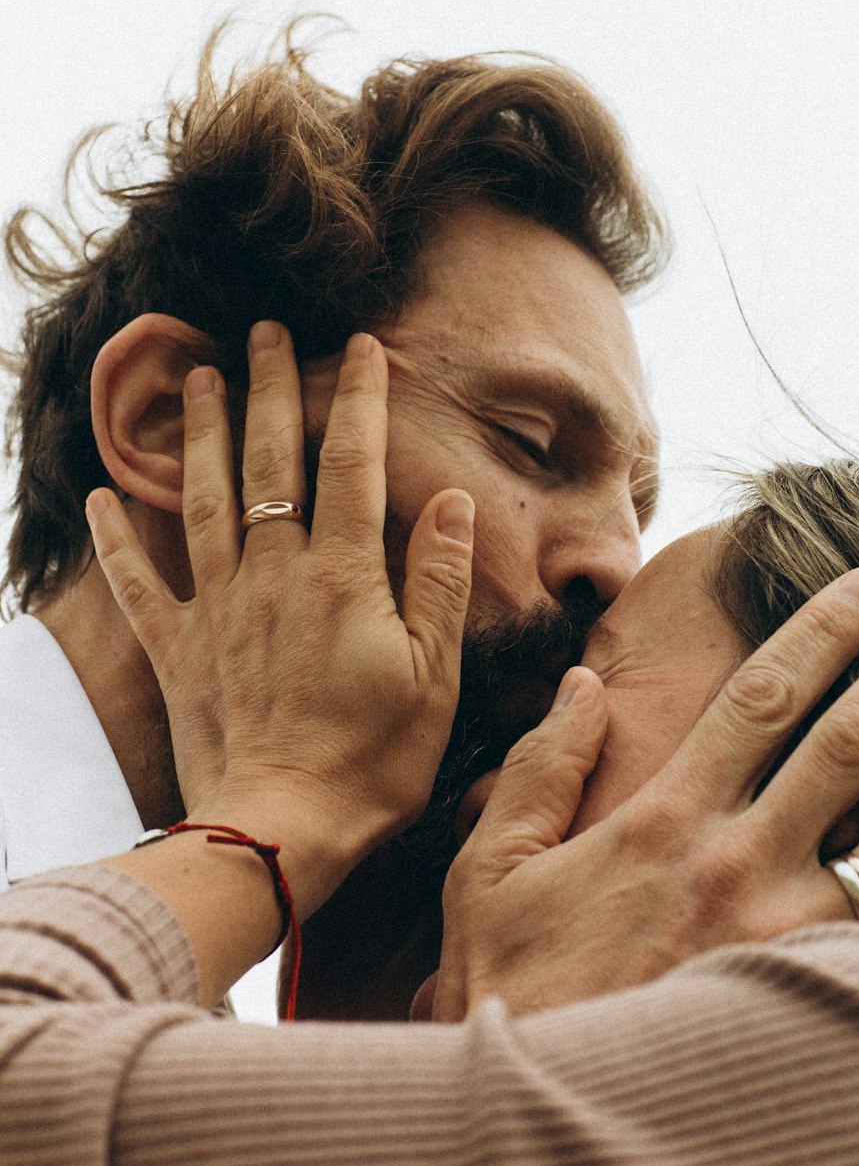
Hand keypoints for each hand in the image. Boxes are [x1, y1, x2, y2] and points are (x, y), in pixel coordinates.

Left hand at [87, 322, 474, 917]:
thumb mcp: (433, 677)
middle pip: (269, 463)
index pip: (352, 464)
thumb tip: (452, 502)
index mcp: (342, 578)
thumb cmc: (371, 763)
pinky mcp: (178, 651)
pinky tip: (100, 495)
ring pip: (203, 501)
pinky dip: (116, 539)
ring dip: (200, 435)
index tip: (363, 346)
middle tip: (266, 331)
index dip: (360, 400)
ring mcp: (218, 609)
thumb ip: (439, 583)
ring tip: (199, 377)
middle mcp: (274, 575)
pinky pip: (137, 584)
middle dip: (270, 390)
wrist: (279, 834)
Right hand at [431, 576, 858, 1018]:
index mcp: (666, 817)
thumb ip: (542, 766)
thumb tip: (582, 681)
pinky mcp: (818, 1003)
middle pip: (852, 744)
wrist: (534, 1120)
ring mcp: (790, 937)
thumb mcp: (493, 868)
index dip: (821, 629)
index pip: (763, 696)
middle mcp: (741, 862)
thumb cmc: (512, 991)